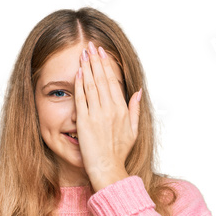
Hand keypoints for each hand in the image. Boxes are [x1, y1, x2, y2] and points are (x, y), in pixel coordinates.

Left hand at [74, 41, 141, 191]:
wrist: (107, 169)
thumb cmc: (119, 154)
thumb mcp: (133, 132)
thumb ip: (135, 110)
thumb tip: (137, 93)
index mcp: (122, 110)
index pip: (113, 82)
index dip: (107, 66)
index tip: (102, 54)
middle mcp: (110, 110)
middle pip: (102, 79)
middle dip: (96, 60)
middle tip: (91, 46)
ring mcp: (97, 115)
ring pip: (91, 85)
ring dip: (87, 67)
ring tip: (83, 54)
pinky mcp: (84, 122)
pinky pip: (81, 99)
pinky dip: (79, 85)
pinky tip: (78, 73)